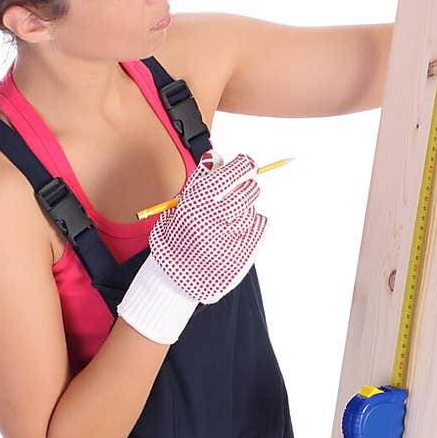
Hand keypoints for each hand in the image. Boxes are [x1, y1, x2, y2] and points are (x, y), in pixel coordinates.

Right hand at [116, 148, 267, 344]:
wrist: (176, 280)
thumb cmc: (180, 238)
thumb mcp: (180, 206)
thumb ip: (201, 181)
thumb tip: (219, 157)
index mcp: (195, 206)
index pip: (231, 174)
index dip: (243, 165)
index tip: (247, 164)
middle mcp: (213, 222)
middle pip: (248, 190)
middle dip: (246, 186)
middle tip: (237, 193)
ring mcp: (231, 240)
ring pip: (252, 209)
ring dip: (244, 210)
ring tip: (225, 224)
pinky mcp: (245, 254)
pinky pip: (260, 225)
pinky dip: (252, 225)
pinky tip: (234, 235)